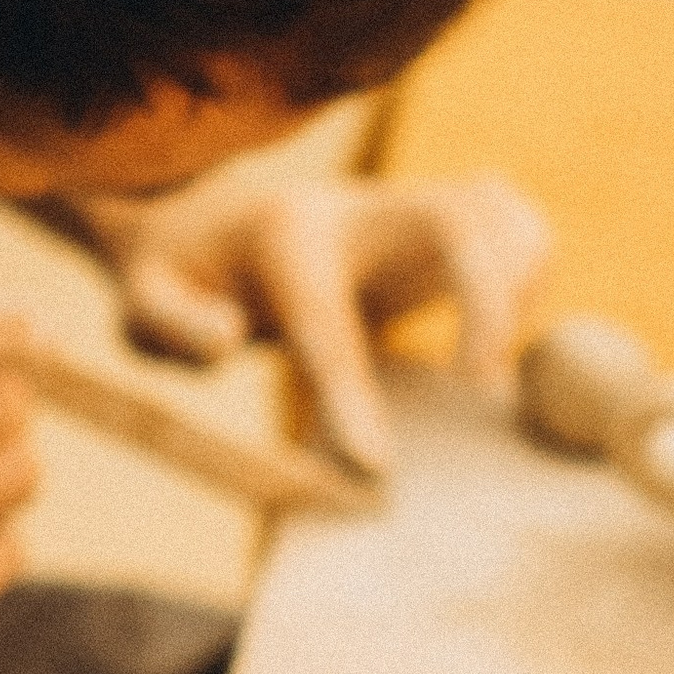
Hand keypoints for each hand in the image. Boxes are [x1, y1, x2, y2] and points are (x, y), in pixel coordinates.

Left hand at [72, 169, 550, 475]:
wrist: (203, 216)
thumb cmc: (176, 275)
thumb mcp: (142, 303)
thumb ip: (171, 324)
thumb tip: (231, 340)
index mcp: (279, 238)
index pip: (327, 315)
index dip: (349, 392)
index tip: (373, 468)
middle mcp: (355, 208)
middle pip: (457, 217)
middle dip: (489, 299)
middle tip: (474, 385)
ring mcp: (405, 206)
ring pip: (502, 210)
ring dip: (520, 283)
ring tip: (482, 360)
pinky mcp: (442, 220)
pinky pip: (519, 224)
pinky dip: (531, 277)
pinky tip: (489, 342)